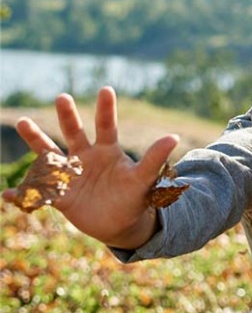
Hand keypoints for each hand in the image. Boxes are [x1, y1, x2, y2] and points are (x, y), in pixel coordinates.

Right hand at [8, 88, 176, 248]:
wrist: (121, 223)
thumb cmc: (134, 198)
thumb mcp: (144, 179)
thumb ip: (154, 159)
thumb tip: (174, 137)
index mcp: (108, 152)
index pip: (106, 126)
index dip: (106, 109)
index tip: (106, 89)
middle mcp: (86, 158)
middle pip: (75, 133)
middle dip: (69, 116)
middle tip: (63, 97)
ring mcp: (71, 175)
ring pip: (50, 154)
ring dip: (37, 139)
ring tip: (23, 121)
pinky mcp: (61, 196)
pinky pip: (40, 194)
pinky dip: (24, 195)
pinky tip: (8, 193)